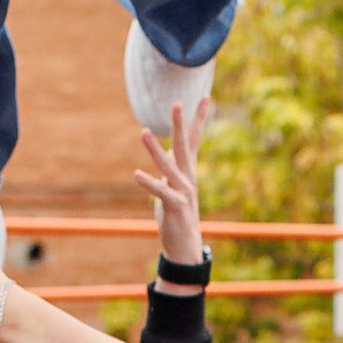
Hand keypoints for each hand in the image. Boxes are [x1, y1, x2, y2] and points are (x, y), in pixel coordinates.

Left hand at [134, 98, 205, 269]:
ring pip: (167, 165)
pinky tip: (136, 174)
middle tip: (176, 103)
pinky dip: (148, 183)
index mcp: (187, 171)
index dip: (198, 118)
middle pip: (183, 146)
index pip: (194, 139)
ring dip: (154, 149)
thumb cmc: (176, 216)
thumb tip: (164, 155)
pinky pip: (160, 191)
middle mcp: (187, 177)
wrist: (185, 246)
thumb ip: (169, 171)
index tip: (206, 96)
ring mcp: (183, 191)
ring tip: (143, 131)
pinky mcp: (174, 206)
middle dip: (179, 124)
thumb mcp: (172, 188)